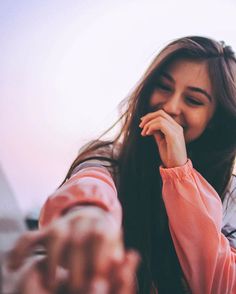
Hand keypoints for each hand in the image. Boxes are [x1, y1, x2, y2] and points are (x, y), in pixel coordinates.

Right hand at [7, 206, 139, 292]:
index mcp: (102, 224)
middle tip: (77, 288)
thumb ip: (117, 256)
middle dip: (76, 266)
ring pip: (55, 236)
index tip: (98, 279)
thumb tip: (121, 262)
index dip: (98, 257)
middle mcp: (82, 220)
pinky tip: (13, 266)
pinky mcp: (46, 230)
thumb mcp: (115, 246)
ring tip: (50, 284)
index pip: (100, 236)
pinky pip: (30, 237)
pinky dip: (20, 249)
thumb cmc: (105, 241)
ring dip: (51, 261)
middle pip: (77, 239)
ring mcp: (62, 224)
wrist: (91, 217)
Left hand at [139, 109, 186, 167]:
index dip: (150, 116)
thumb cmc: (170, 156)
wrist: (177, 167)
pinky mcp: (174, 136)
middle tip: (140, 126)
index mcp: (175, 127)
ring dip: (148, 124)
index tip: (142, 123)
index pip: (162, 114)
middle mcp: (177, 127)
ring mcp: (177, 131)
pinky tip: (147, 134)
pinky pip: (161, 125)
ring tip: (144, 133)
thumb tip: (149, 126)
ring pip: (160, 118)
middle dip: (148, 118)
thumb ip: (157, 133)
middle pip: (161, 113)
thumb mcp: (161, 142)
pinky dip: (152, 127)